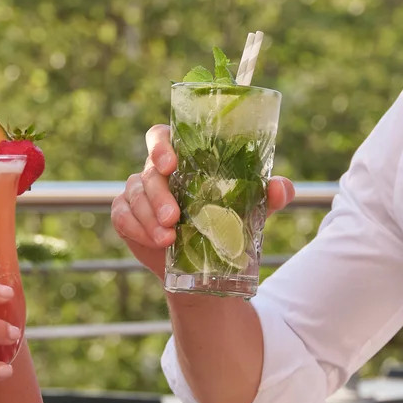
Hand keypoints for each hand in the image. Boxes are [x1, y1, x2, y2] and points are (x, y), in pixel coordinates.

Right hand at [111, 124, 293, 278]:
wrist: (208, 266)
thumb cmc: (229, 223)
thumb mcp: (254, 209)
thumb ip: (271, 194)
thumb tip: (280, 187)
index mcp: (182, 158)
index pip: (161, 136)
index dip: (161, 145)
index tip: (171, 163)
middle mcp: (155, 172)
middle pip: (148, 172)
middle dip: (159, 195)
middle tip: (175, 217)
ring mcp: (138, 194)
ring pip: (135, 197)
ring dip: (150, 218)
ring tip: (169, 239)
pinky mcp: (126, 217)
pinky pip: (122, 216)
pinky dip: (137, 229)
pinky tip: (155, 242)